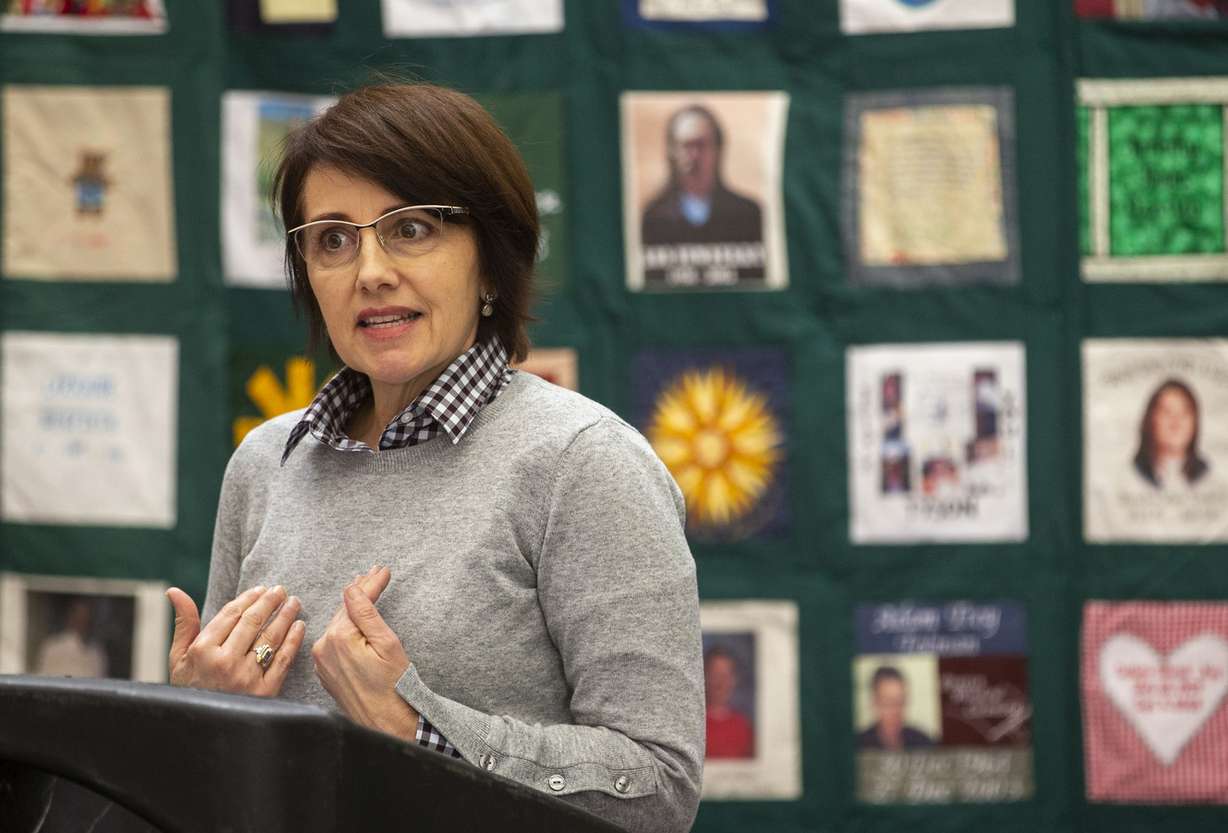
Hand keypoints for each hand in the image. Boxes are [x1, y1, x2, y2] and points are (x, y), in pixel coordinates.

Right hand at [166, 584, 304, 696]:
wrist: (203, 728)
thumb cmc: (189, 688)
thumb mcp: (178, 658)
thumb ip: (184, 623)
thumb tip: (174, 590)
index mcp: (202, 651)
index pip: (231, 614)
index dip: (248, 598)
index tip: (260, 589)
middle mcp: (225, 662)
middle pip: (253, 622)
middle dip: (270, 602)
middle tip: (281, 590)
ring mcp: (246, 677)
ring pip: (271, 637)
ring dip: (285, 616)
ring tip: (293, 603)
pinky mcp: (264, 691)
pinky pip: (283, 659)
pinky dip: (294, 639)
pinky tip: (299, 626)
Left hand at [312, 565, 417, 738]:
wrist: (386, 724)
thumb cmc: (395, 686)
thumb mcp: (388, 644)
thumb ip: (366, 613)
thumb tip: (352, 588)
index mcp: (338, 638)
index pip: (355, 600)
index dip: (371, 583)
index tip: (384, 570)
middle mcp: (323, 647)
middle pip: (344, 610)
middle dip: (362, 591)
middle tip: (377, 573)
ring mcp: (322, 661)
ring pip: (338, 625)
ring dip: (353, 608)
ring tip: (367, 590)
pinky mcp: (325, 672)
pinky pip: (334, 641)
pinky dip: (346, 627)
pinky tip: (356, 619)